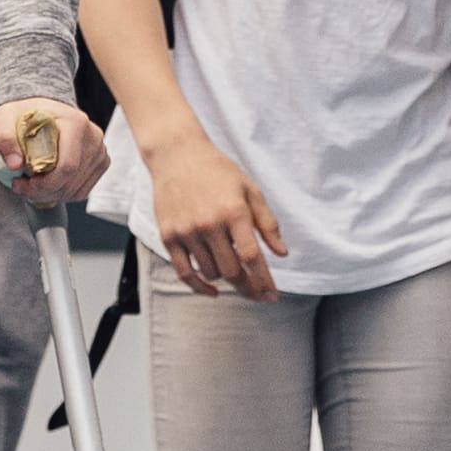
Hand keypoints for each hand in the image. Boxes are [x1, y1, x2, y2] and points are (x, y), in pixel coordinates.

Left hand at [0, 97, 105, 205]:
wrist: (43, 107)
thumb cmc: (25, 113)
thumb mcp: (6, 118)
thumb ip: (5, 138)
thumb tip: (15, 165)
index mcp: (75, 123)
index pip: (67, 166)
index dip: (44, 183)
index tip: (22, 183)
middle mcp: (93, 137)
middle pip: (70, 181)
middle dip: (42, 192)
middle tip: (20, 188)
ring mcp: (99, 151)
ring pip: (76, 190)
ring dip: (50, 195)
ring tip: (29, 186)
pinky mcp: (100, 162)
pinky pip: (81, 190)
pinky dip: (61, 194)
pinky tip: (44, 186)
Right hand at [146, 130, 285, 298]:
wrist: (177, 155)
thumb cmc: (218, 171)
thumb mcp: (250, 190)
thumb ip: (267, 223)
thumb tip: (282, 254)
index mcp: (234, 211)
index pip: (252, 257)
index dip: (264, 281)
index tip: (272, 296)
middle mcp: (209, 224)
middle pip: (232, 271)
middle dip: (249, 288)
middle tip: (258, 295)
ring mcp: (186, 231)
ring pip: (211, 272)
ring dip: (226, 278)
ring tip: (233, 269)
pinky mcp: (168, 236)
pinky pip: (184, 272)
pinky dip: (199, 286)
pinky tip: (212, 290)